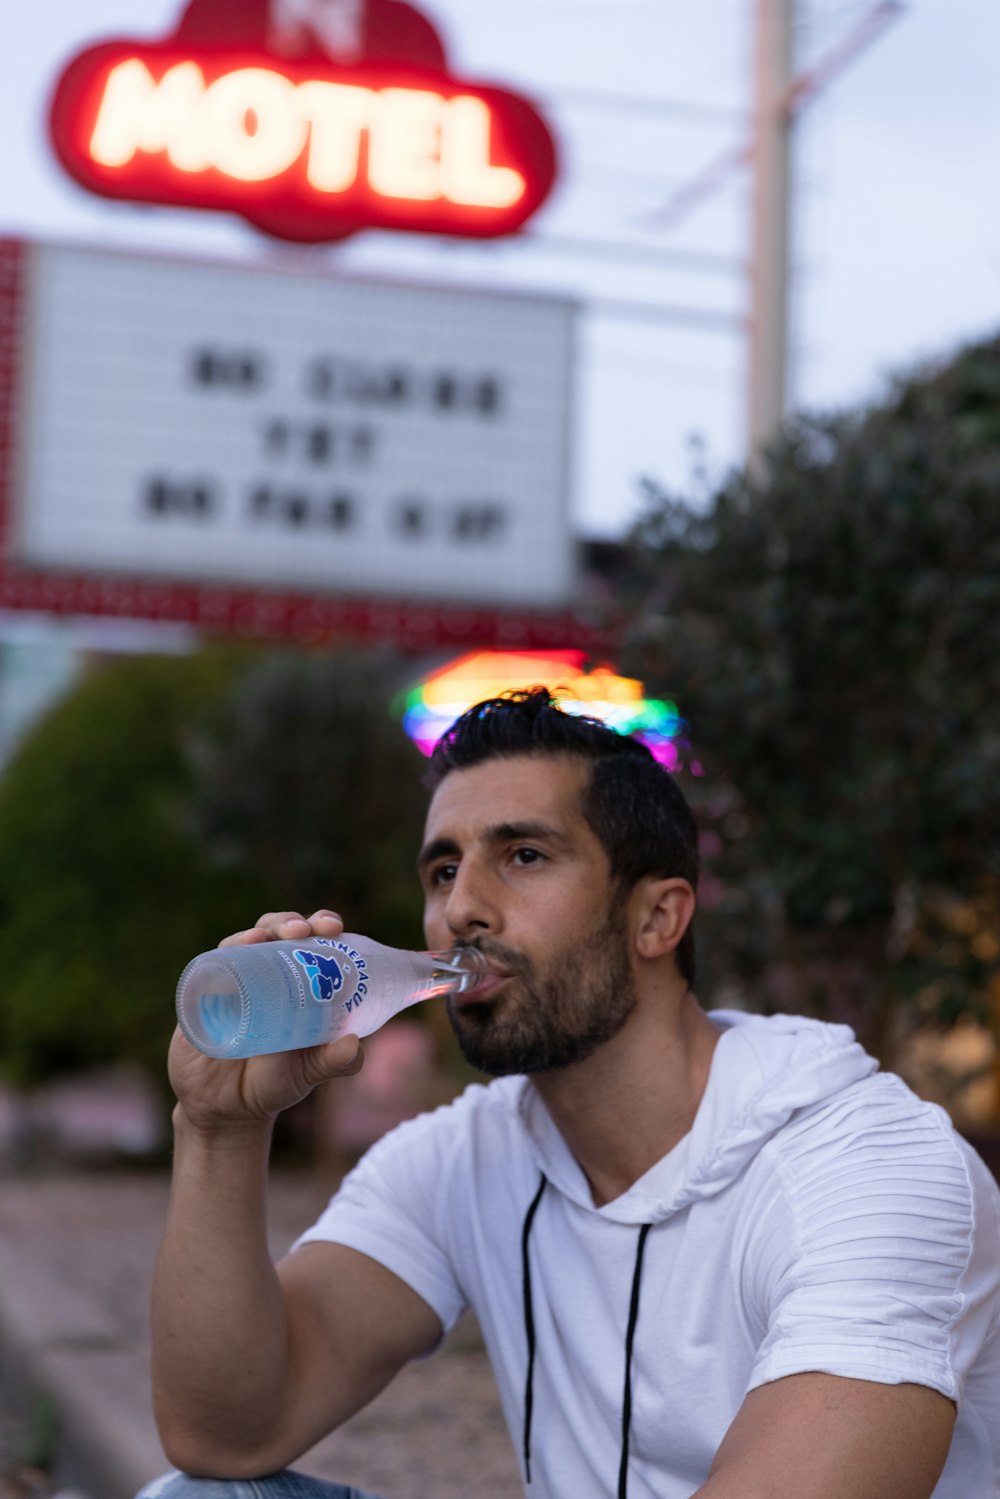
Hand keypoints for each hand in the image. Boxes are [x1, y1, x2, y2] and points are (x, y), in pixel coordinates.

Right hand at [168, 910, 364, 1132]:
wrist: (225, 1110)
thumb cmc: (273, 1084)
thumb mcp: (307, 1072)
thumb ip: (334, 1062)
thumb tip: (354, 1046)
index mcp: (296, 983)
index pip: (310, 941)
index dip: (321, 924)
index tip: (334, 927)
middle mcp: (263, 975)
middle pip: (277, 933)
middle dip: (291, 922)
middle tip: (305, 931)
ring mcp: (231, 982)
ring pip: (244, 941)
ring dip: (258, 931)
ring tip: (267, 936)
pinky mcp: (202, 996)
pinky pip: (211, 965)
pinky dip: (225, 952)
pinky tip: (235, 948)